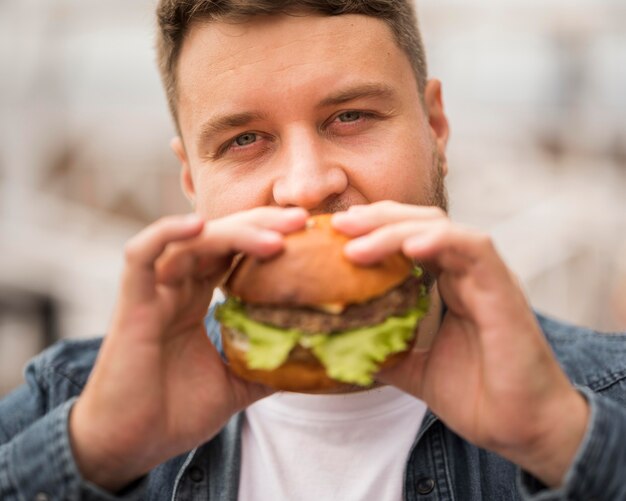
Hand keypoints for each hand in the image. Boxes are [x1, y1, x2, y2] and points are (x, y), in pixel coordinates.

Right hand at [70, 207, 307, 491]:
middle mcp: (176, 288)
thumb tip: (310, 362)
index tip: (308, 234)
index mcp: (196, 300)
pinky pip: (140, 256)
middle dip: (260, 224)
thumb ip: (265, 367)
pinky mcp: (132, 305)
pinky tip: (198, 226)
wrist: (130, 446)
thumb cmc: (174, 414)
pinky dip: (166, 234)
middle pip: (219, 238)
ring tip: (275, 235)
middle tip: (301, 220)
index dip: (266, 237)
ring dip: (233, 232)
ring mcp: (153, 292)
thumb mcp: (235, 387)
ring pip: (191, 242)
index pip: (234, 253)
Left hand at [333, 201, 588, 486]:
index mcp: (448, 282)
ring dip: (396, 229)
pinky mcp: (503, 289)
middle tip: (338, 225)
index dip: (373, 229)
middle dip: (377, 219)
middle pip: (421, 222)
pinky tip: (409, 246)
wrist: (520, 428)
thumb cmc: (475, 395)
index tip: (336, 233)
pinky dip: (441, 241)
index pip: (409, 237)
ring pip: (442, 228)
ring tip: (355, 241)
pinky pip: (473, 249)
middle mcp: (466, 272)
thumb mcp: (413, 369)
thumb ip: (384, 350)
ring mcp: (486, 276)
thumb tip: (339, 344)